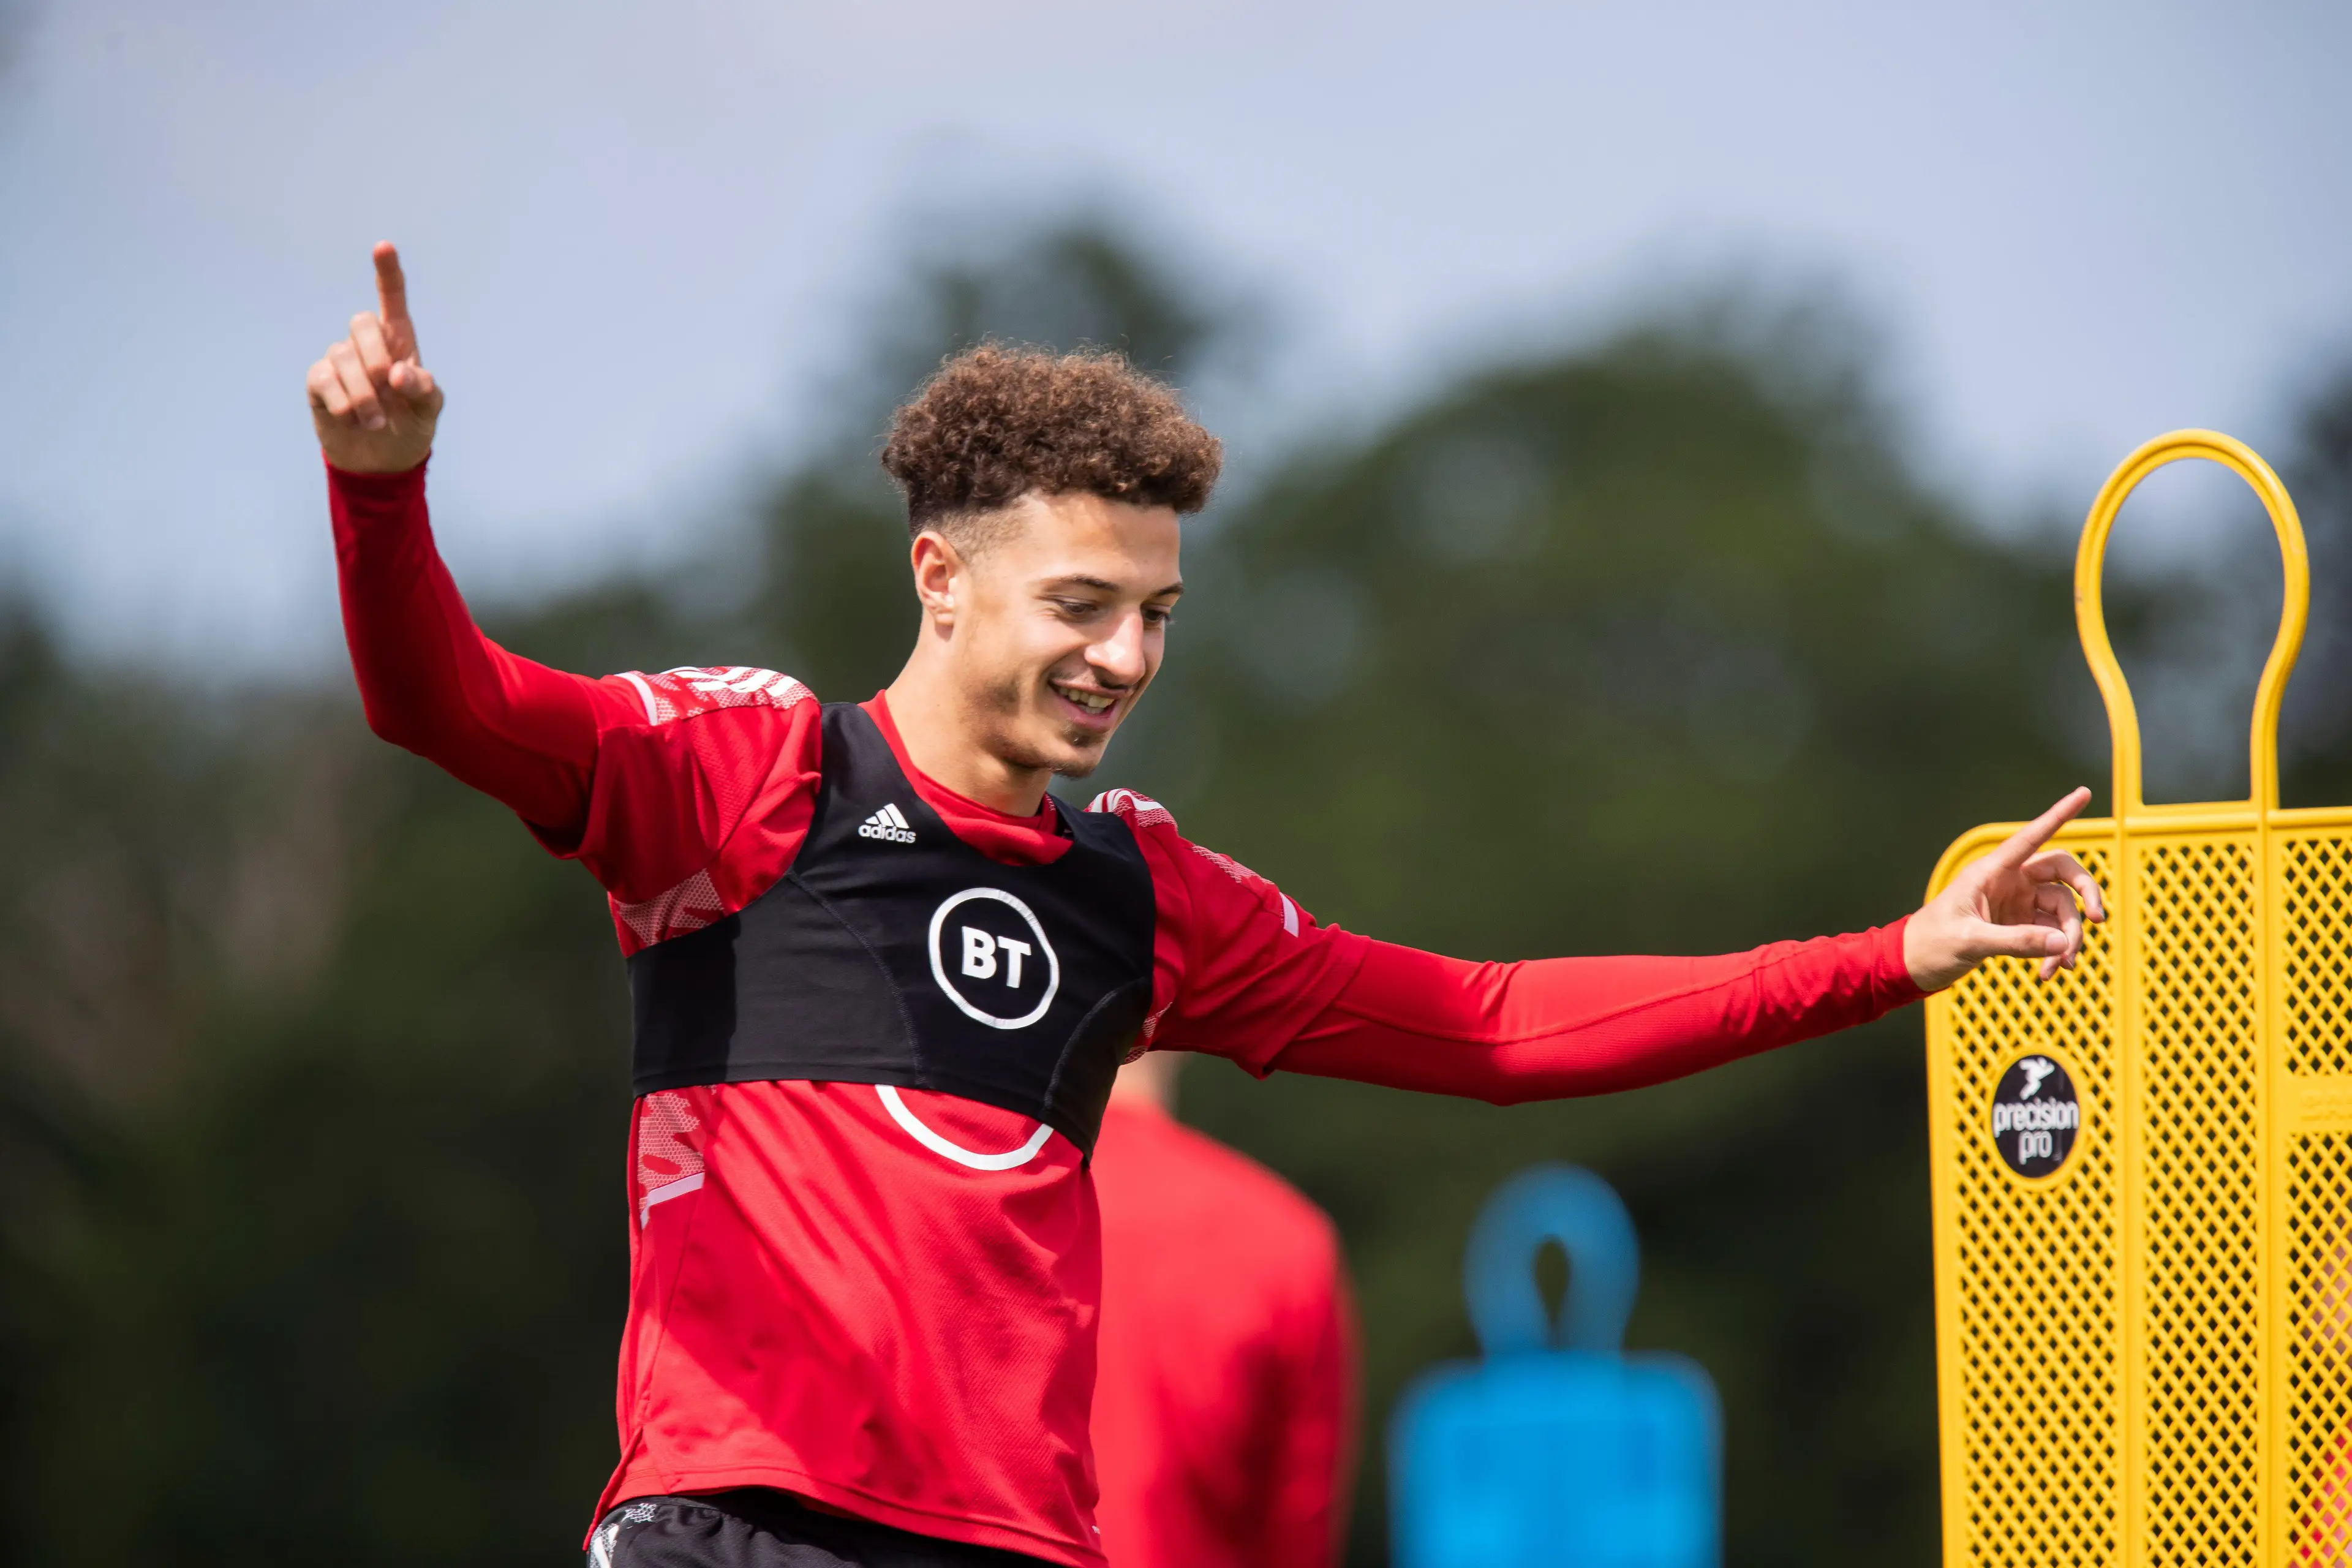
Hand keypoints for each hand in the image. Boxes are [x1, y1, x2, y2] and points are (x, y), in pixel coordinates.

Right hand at [305, 242, 441, 472]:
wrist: (383, 462)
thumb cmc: (411, 426)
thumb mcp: (429, 410)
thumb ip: (423, 388)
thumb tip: (397, 373)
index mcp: (399, 343)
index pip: (392, 300)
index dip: (387, 273)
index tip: (383, 247)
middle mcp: (367, 345)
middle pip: (362, 322)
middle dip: (376, 355)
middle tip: (388, 387)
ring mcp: (339, 361)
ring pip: (342, 355)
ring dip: (364, 394)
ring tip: (376, 421)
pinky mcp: (319, 382)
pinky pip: (324, 379)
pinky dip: (344, 404)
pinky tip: (354, 420)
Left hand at [1904, 786, 2105, 991]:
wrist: (1914, 964)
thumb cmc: (1931, 943)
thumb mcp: (1971, 941)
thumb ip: (2017, 941)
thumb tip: (2062, 943)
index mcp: (1990, 871)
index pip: (2031, 837)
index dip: (2058, 815)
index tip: (2084, 793)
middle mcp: (2009, 881)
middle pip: (2062, 872)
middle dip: (2086, 892)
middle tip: (2098, 920)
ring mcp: (2017, 903)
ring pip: (2062, 908)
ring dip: (2067, 937)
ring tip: (2059, 967)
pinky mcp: (2020, 925)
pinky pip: (2051, 931)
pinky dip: (2055, 950)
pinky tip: (2051, 970)